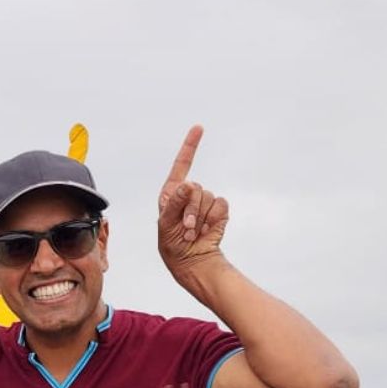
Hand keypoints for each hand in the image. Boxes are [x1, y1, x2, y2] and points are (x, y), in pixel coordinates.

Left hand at [157, 125, 230, 278]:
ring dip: (200, 218)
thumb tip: (188, 183)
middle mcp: (190, 193)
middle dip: (190, 210)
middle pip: (195, 188)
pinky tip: (205, 231)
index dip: (190, 146)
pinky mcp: (219, 210)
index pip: (182, 165)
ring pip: (208, 198)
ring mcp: (206, 201)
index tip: (199, 128)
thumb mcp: (166, 224)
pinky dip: (213, 220)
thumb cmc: (172, 243)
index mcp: (172, 192)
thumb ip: (175, 203)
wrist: (191, 259)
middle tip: (185, 228)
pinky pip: (220, 206)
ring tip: (192, 233)